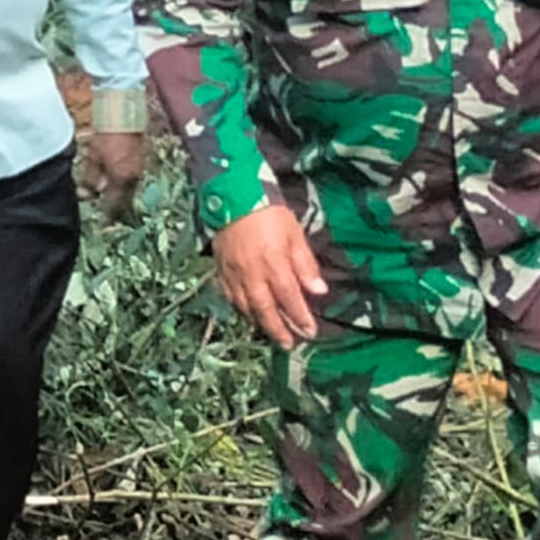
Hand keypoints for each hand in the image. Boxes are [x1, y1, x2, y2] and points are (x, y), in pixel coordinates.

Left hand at [80, 127, 148, 217]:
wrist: (125, 115)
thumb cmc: (107, 135)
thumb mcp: (94, 158)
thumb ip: (90, 179)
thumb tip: (85, 197)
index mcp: (122, 180)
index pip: (114, 205)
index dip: (106, 216)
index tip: (101, 225)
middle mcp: (134, 179)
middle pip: (124, 201)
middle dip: (114, 209)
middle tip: (105, 216)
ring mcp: (139, 170)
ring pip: (128, 191)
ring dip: (119, 198)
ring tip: (107, 202)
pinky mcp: (139, 162)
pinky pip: (131, 182)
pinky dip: (122, 187)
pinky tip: (114, 185)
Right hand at [208, 198, 334, 352]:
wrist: (232, 194)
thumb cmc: (269, 212)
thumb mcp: (294, 233)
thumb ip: (305, 264)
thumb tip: (319, 291)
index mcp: (274, 265)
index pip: (290, 299)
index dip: (300, 318)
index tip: (310, 333)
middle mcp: (252, 275)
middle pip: (266, 310)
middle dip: (279, 330)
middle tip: (289, 344)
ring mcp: (234, 273)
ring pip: (246, 306)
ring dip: (259, 323)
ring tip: (270, 333)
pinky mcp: (220, 268)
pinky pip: (229, 295)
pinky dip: (239, 308)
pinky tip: (246, 313)